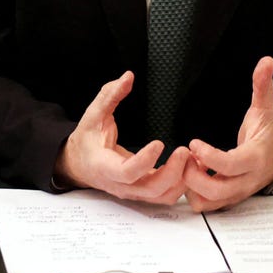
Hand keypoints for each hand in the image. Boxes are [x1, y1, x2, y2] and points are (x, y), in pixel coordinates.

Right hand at [53, 71, 189, 204]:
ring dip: (181, 181)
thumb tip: (128, 77)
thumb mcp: (93, 115)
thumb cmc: (87, 140)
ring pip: (161, 196)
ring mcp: (132, 191)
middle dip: (172, 172)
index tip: (160, 142)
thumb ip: (109, 95)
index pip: (127, 172)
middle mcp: (120, 184)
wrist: (79, 163)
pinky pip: (164, 195)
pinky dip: (180, 184)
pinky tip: (189, 166)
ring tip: (193, 159)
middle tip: (185, 151)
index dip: (145, 161)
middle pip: (150, 189)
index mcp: (104, 166)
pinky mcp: (142, 192)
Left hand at [183, 56, 272, 212]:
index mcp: (255, 158)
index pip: (229, 165)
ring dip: (192, 185)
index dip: (207, 156)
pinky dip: (195, 193)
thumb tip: (267, 61)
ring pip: (208, 202)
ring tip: (190, 164)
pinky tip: (195, 173)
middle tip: (186, 156)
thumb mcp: (266, 108)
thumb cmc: (267, 133)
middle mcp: (246, 181)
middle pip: (216, 190)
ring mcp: (237, 193)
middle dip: (193, 175)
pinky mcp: (229, 199)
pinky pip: (207, 205)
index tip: (193, 142)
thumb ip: (263, 85)